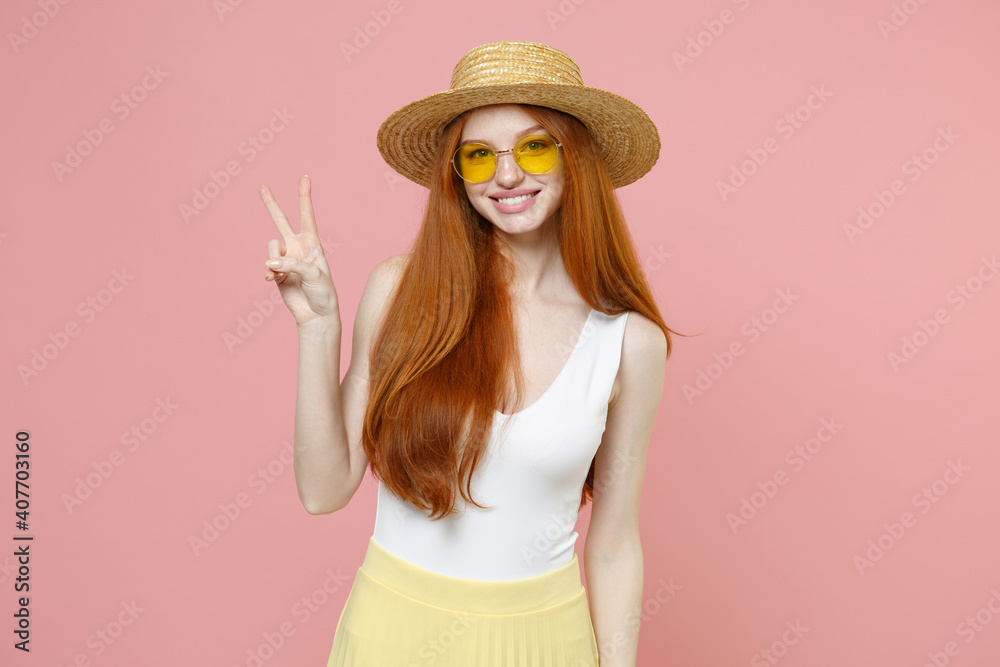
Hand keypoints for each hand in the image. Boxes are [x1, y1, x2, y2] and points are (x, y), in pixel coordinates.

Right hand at [259, 176, 339, 328]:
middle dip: (271, 204)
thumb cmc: (323, 293)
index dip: (304, 196)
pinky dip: (269, 272)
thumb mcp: (313, 275)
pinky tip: (273, 281)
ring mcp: (285, 259)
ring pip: (271, 247)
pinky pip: (267, 266)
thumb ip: (291, 264)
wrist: (316, 315)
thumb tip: (269, 262)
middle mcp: (297, 248)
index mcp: (312, 244)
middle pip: (281, 221)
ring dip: (274, 259)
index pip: (306, 215)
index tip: (305, 177)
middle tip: (262, 187)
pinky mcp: (276, 273)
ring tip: (280, 273)